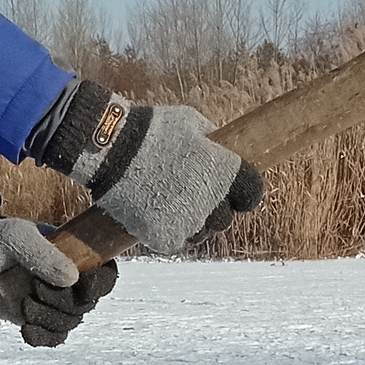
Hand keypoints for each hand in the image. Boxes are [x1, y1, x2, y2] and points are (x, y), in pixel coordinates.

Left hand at [0, 206, 117, 346]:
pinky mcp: (39, 320)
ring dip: (47, 318)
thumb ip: (42, 254)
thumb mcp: (16, 237)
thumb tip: (72, 279)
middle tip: (34, 287)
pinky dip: (42, 337)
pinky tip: (26, 329)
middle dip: (61, 301)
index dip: (100, 284)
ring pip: (69, 323)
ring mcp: (56, 303)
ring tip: (23, 305)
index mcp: (76, 256)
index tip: (82, 286)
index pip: (105, 275)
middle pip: (85, 304)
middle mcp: (71, 282)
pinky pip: (53, 338)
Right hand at [26, 81, 263, 254]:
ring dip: (191, 222)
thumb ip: (212, 141)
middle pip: (224, 218)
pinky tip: (156, 214)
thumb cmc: (152, 130)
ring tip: (170, 205)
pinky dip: (168, 232)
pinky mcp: (165, 237)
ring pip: (200, 233)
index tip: (232, 191)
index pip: (252, 193)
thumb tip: (218, 148)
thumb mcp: (192, 122)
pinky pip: (176, 241)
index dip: (243, 193)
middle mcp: (212, 201)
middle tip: (192, 196)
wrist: (112, 150)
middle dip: (213, 209)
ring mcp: (189, 222)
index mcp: (225, 171)